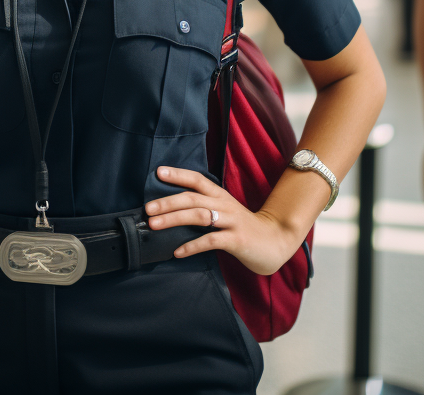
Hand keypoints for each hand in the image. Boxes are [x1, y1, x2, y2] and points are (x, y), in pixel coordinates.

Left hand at [145, 166, 301, 275]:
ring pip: (199, 216)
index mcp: (220, 195)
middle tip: (147, 208)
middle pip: (192, 198)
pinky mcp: (236, 240)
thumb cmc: (243, 227)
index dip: (178, 174)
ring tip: (154, 225)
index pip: (197, 179)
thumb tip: (173, 208)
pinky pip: (210, 241)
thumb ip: (204, 207)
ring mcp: (231, 222)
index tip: (158, 172)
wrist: (275, 241)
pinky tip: (177, 251)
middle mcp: (224, 204)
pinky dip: (191, 245)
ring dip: (174, 219)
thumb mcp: (224, 211)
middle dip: (167, 201)